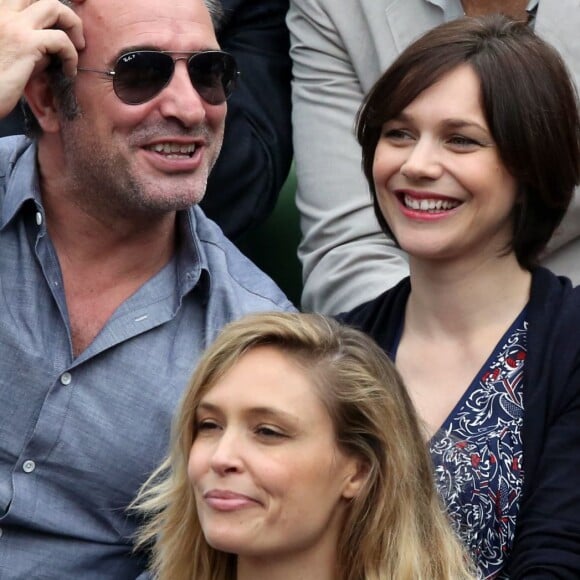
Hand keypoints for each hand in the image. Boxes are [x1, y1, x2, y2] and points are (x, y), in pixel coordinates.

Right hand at [0, 0, 84, 117]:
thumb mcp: (8, 52)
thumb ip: (26, 42)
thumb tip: (49, 47)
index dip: (47, 6)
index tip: (61, 24)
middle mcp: (1, 11)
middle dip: (64, 12)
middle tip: (74, 35)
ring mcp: (13, 25)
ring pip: (53, 6)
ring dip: (73, 25)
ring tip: (78, 47)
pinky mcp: (25, 44)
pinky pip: (61, 40)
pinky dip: (72, 55)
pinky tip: (69, 71)